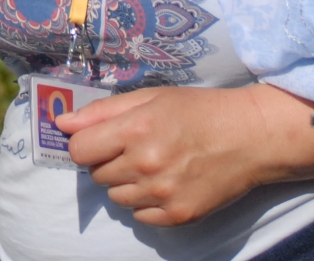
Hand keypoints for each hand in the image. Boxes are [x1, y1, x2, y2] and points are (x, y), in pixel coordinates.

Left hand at [59, 82, 313, 226]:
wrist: (251, 137)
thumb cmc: (200, 110)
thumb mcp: (152, 97)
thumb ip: (103, 112)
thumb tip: (62, 123)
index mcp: (136, 130)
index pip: (79, 150)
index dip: (86, 143)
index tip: (102, 139)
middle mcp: (145, 165)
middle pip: (97, 174)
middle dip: (111, 160)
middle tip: (139, 146)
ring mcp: (161, 194)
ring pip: (117, 197)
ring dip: (128, 182)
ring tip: (156, 163)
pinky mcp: (177, 215)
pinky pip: (140, 216)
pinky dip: (147, 202)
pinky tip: (169, 181)